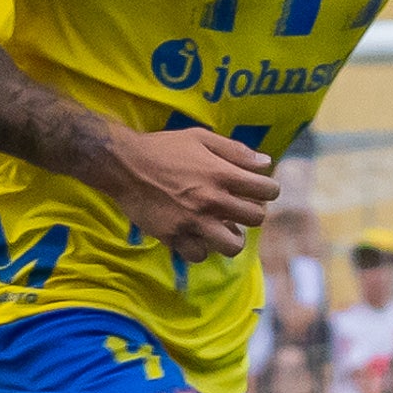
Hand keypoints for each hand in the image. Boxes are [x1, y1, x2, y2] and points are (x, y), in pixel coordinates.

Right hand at [94, 124, 279, 258]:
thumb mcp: (200, 138)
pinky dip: (201, 247)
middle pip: (256, 218)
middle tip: (237, 207)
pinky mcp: (174, 236)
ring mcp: (194, 221)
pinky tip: (195, 235)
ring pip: (233, 245)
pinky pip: (200, 254)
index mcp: (222, 174)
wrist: (124, 165)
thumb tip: (265, 163)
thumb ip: (235, 151)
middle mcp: (212, 200)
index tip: (258, 190)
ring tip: (222, 228)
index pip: (268, 191)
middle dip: (251, 212)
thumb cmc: (163, 148)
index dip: (268, 190)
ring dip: (231, 237)